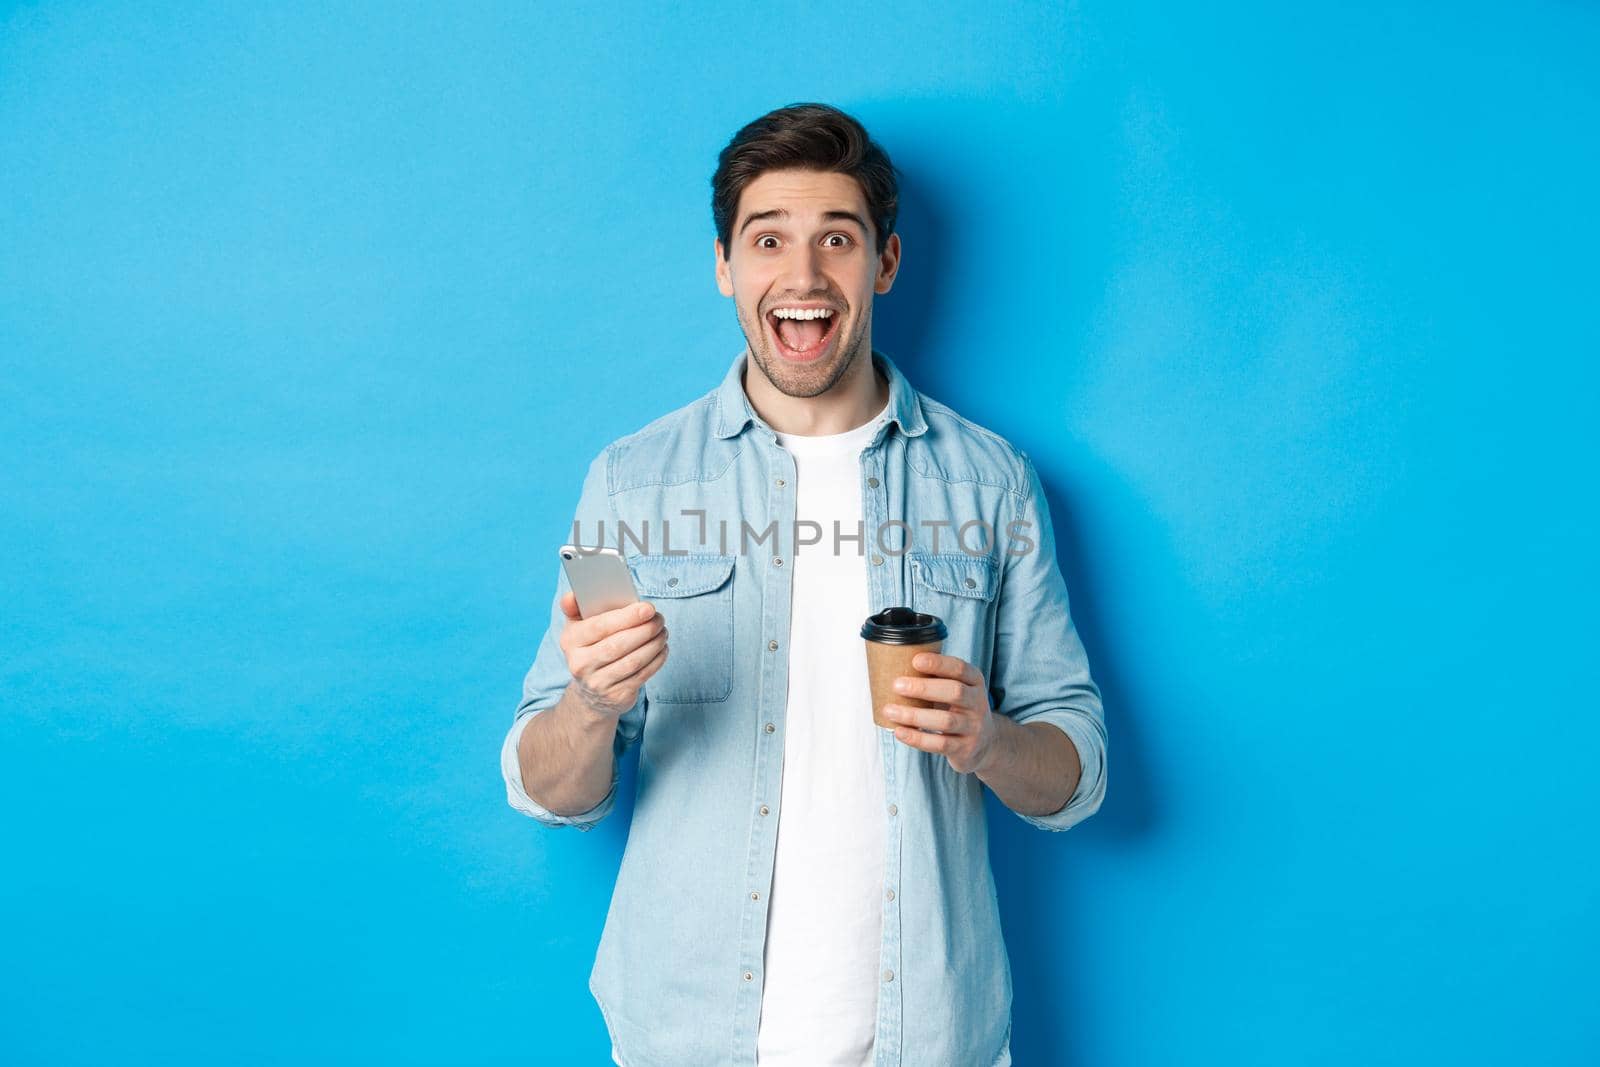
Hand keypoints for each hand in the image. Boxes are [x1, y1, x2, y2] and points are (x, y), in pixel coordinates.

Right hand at [558, 593, 667, 719]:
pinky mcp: (616, 696)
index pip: (599, 626)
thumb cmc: (589, 649)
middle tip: (659, 619)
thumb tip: (572, 595)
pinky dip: (656, 660)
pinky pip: (641, 675)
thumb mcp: (577, 628)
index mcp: (570, 641)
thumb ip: (574, 608)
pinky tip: (662, 648)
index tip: (648, 608)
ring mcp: (598, 683)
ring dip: (654, 644)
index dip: (626, 617)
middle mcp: (580, 664)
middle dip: (644, 629)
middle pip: (618, 644)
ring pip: (633, 661)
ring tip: (663, 632)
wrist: (591, 693)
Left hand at [882, 652, 1001, 774]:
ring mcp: (974, 728)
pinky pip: (940, 744)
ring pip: (945, 720)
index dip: (939, 664)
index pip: (960, 669)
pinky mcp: (965, 749)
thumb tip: (896, 665)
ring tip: (890, 711)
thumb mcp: (956, 689)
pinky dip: (917, 738)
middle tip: (896, 685)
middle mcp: (978, 703)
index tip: (915, 660)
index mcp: (975, 682)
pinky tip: (899, 732)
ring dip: (914, 715)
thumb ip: (935, 678)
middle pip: (955, 692)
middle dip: (923, 688)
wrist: (984, 743)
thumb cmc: (958, 708)